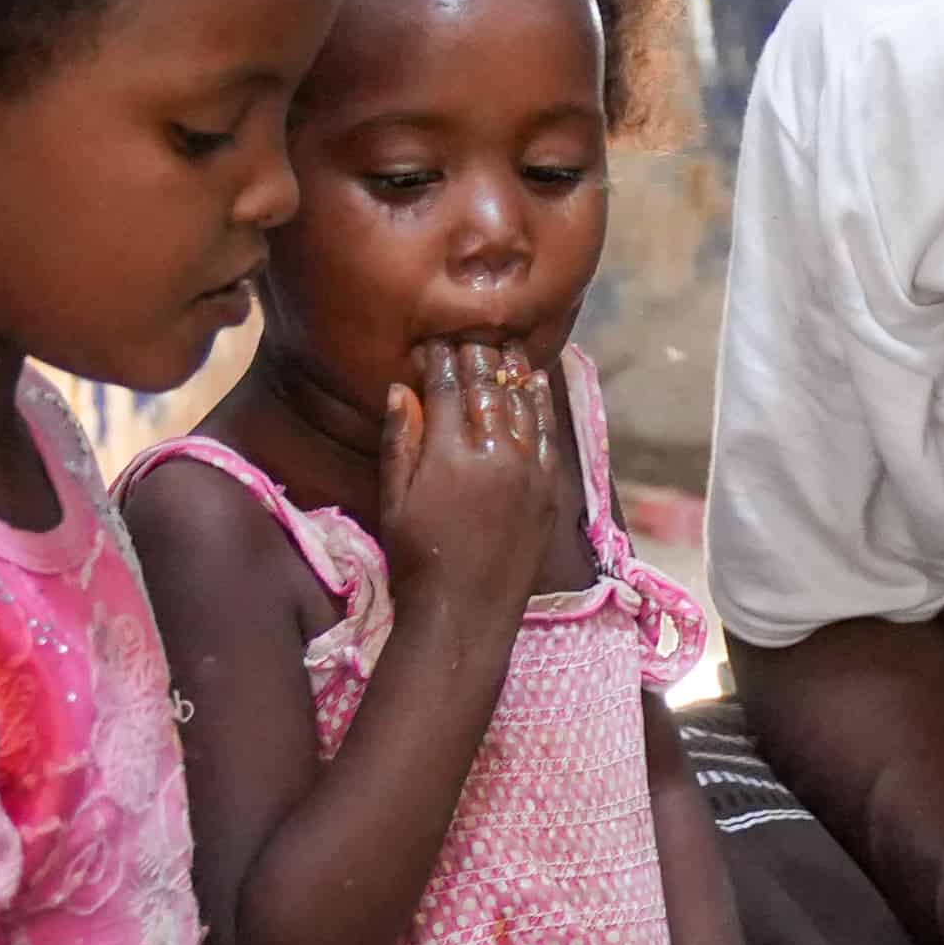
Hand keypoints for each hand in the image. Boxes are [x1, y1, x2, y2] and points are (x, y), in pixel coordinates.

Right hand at [375, 338, 571, 620]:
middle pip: (488, 387)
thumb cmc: (417, 558)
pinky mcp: (548, 487)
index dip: (441, 358)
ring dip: (511, 370)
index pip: (449, 387)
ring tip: (502, 345)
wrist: (465, 612)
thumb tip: (402, 388)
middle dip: (477, 355)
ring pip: (521, 402)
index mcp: (450, 453)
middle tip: (470, 332)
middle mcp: (494, 453)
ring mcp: (527, 469)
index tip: (435, 341)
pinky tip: (533, 382)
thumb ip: (400, 440)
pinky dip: (540, 402)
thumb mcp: (395, 498)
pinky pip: (547, 432)